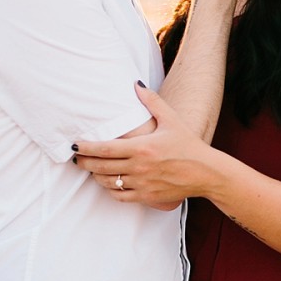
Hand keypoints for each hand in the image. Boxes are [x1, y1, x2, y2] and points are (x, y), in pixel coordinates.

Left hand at [74, 85, 218, 209]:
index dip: (86, 148)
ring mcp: (143, 183)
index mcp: (142, 147)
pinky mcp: (147, 196)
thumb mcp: (171, 120)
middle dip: (85, 162)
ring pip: (108, 182)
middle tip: (77, 158)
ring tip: (92, 169)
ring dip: (96, 176)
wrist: (206, 172)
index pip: (105, 148)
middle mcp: (139, 167)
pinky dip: (110, 190)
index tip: (75, 145)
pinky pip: (120, 196)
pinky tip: (109, 183)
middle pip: (101, 166)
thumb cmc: (188, 145)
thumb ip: (152, 102)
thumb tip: (136, 84)